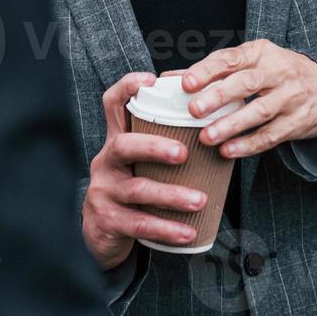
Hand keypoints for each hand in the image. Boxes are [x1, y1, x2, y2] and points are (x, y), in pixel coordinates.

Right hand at [81, 72, 210, 270]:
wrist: (101, 235)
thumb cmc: (132, 192)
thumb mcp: (139, 164)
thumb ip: (163, 147)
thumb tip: (215, 129)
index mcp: (116, 141)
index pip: (113, 105)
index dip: (127, 88)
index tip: (150, 80)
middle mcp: (106, 162)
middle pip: (123, 145)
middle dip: (154, 146)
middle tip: (184, 153)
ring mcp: (104, 191)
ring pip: (137, 189)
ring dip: (171, 195)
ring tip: (199, 200)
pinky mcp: (108, 220)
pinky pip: (138, 224)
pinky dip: (166, 228)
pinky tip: (187, 232)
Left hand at [182, 40, 316, 157]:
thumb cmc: (276, 73)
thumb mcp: (251, 62)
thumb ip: (212, 70)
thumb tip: (169, 78)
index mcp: (260, 53)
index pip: (231, 58)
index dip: (207, 70)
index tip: (186, 82)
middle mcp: (277, 72)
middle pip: (246, 83)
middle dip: (218, 96)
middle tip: (194, 110)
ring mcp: (290, 97)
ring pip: (259, 112)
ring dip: (231, 125)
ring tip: (206, 137)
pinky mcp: (297, 122)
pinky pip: (271, 135)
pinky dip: (248, 144)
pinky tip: (228, 151)